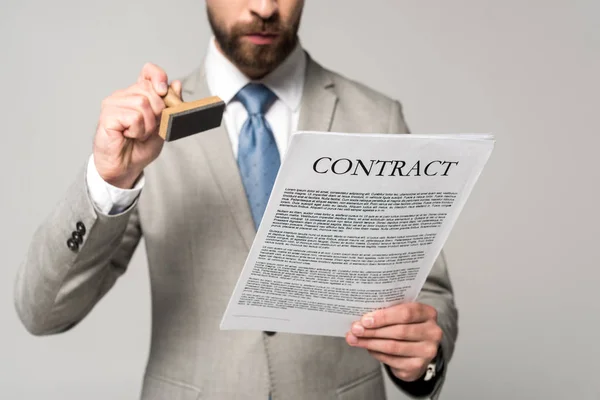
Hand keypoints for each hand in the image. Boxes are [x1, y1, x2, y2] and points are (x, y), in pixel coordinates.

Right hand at [93, 63, 181, 188]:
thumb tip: (176, 84)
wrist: (125, 167)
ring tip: (138, 134)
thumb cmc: (140, 148)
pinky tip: (129, 136)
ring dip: (147, 125)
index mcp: (137, 95)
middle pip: (150, 90)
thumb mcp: (162, 125)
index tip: (165, 91)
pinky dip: (138, 130)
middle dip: (158, 113)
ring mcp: (113, 104)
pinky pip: (134, 117)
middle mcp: (124, 95)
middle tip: (148, 128)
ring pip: (143, 103)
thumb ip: (169, 106)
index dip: (158, 76)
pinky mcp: (107, 116)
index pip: (148, 72)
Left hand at [346, 303, 442, 381]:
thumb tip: (360, 321)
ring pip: (393, 346)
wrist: (417, 349)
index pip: (406, 313)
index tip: (365, 320)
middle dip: (373, 331)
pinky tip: (367, 348)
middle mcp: (432, 332)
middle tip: (355, 330)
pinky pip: (392, 359)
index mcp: (428, 313)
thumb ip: (385, 314)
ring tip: (355, 339)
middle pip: (399, 331)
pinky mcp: (418, 366)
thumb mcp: (400, 315)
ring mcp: (427, 351)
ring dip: (370, 343)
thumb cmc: (405, 325)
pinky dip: (376, 353)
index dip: (384, 316)